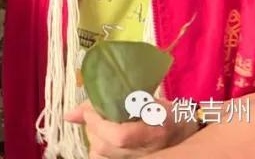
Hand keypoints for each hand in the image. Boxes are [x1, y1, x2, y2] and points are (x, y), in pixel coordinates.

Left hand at [65, 100, 197, 157]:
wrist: (186, 134)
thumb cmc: (164, 112)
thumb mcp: (143, 100)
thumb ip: (106, 102)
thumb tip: (68, 116)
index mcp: (154, 130)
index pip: (119, 136)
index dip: (98, 123)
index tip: (93, 111)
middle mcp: (148, 151)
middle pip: (104, 146)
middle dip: (92, 128)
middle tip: (96, 116)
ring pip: (101, 154)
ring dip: (94, 139)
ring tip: (102, 128)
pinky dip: (99, 149)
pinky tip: (106, 140)